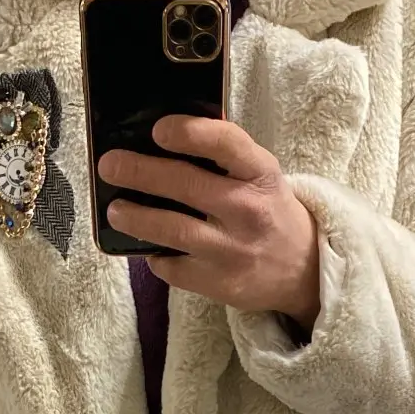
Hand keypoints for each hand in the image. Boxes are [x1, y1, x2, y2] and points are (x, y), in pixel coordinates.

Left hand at [98, 116, 320, 328]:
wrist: (304, 270)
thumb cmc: (269, 211)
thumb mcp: (259, 175)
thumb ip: (223, 158)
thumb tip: (159, 138)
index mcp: (261, 173)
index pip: (227, 144)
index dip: (190, 133)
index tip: (159, 129)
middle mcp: (249, 210)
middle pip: (187, 186)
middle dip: (141, 172)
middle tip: (110, 165)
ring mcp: (233, 251)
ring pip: (173, 231)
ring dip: (136, 218)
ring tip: (115, 210)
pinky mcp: (220, 284)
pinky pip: (174, 268)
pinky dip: (156, 256)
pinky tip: (149, 246)